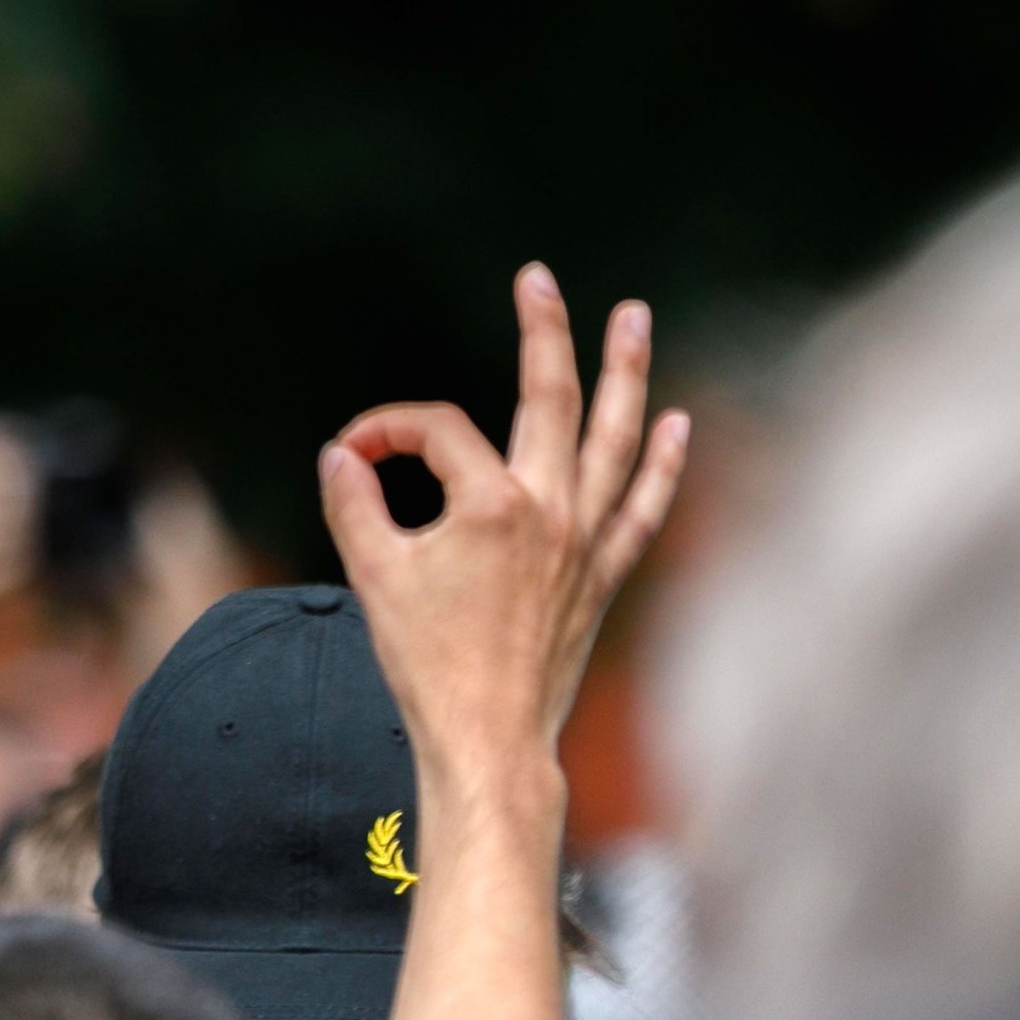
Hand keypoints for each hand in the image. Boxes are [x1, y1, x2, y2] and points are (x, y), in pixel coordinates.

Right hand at [318, 264, 689, 768]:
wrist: (487, 740)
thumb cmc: (426, 663)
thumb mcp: (373, 575)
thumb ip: (355, 504)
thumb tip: (342, 456)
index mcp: (491, 504)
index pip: (436, 433)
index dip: (386, 433)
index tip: (351, 457)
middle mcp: (551, 510)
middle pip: (550, 398)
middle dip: (543, 332)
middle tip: (538, 279)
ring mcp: (586, 542)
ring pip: (615, 439)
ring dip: (626, 373)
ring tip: (634, 317)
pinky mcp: (603, 577)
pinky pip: (643, 508)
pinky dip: (664, 466)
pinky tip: (677, 424)